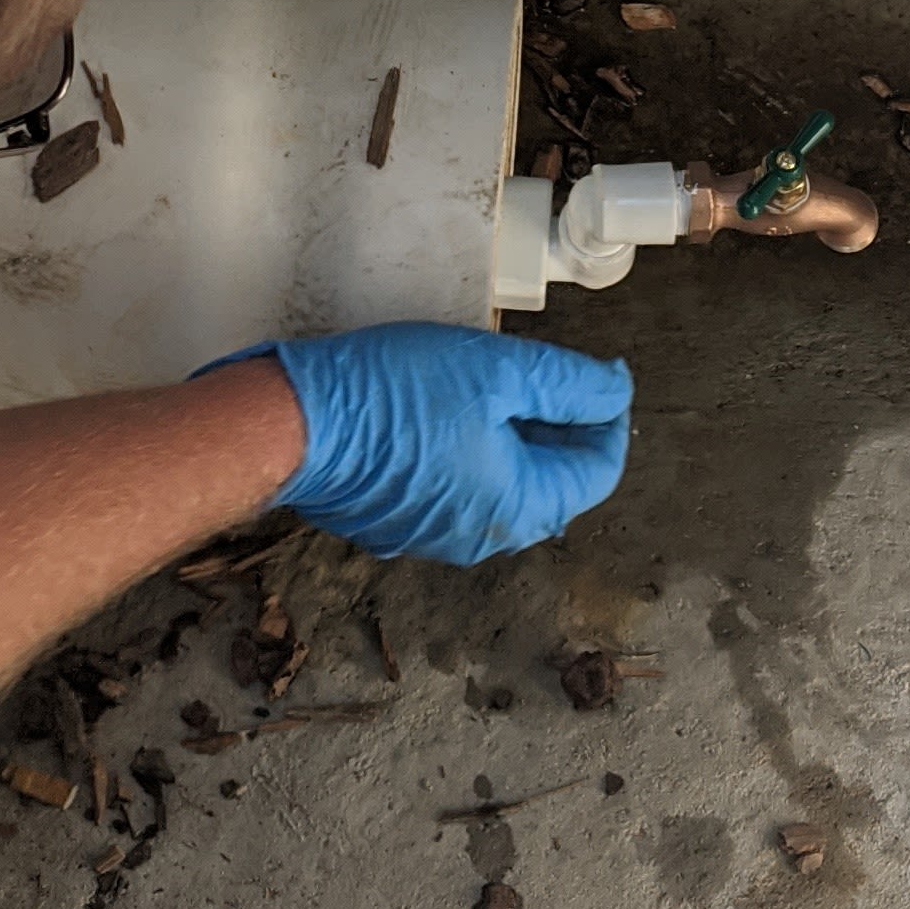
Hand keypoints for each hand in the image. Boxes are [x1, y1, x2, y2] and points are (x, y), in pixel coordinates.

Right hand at [259, 323, 632, 564]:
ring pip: (502, 487)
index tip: (599, 376)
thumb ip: (567, 383)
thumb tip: (615, 390)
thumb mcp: (498, 370)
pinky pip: (456, 491)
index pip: (598, 472)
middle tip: (548, 374)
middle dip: (561, 428)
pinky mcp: (397, 524)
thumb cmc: (394, 396)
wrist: (294, 427)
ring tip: (497, 385)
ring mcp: (436, 537)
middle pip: (551, 484)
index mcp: (520, 508)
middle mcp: (483, 539)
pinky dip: (470, 454)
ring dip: (513, 440)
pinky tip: (448, 410)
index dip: (608, 418)